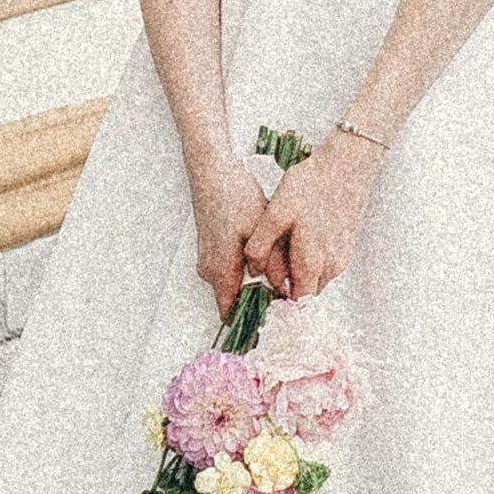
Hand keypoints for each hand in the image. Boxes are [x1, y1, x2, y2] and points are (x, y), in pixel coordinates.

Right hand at [190, 162, 269, 319]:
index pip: (232, 313)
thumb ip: (273, 263)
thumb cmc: (234, 197)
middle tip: (284, 291)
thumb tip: (286, 289)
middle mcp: (209, 271)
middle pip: (235, 299)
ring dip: (253, 281)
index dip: (253, 319)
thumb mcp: (261, 230)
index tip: (274, 319)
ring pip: (233, 283)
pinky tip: (262, 252)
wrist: (212, 174)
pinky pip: (229, 270)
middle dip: (258, 298)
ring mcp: (207, 261)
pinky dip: (245, 268)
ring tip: (276, 268)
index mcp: (220, 271)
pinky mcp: (210, 250)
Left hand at [236, 127, 381, 300]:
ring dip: (300, 271)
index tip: (263, 294)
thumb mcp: (276, 213)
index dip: (278, 302)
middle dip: (288, 285)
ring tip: (285, 245)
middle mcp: (331, 266)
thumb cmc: (312, 185)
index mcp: (312, 263)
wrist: (347, 164)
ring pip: (315, 278)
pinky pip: (326, 264)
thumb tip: (253, 271)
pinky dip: (312, 258)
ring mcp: (342, 256)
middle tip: (269, 265)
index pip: (296, 303)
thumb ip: (261, 247)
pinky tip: (303, 235)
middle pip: (305, 292)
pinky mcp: (347, 246)